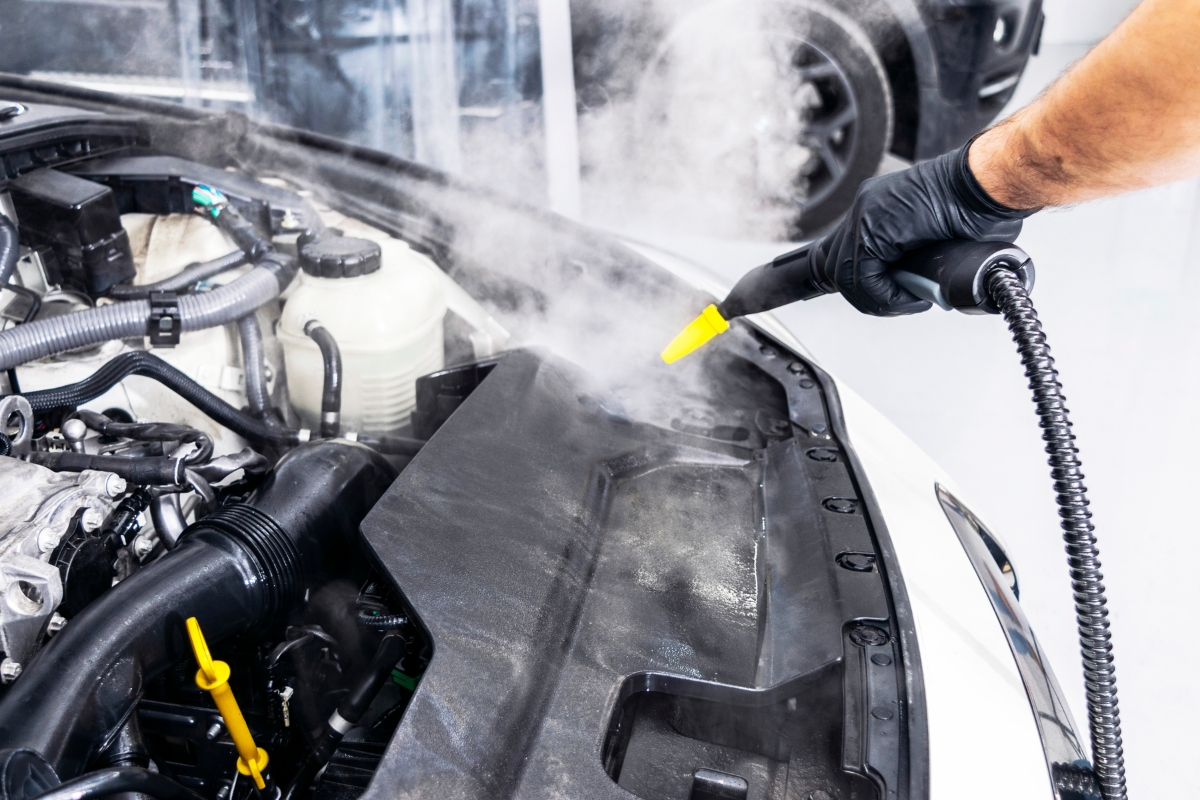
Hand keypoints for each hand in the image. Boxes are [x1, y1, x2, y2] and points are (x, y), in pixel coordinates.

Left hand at [812, 141, 1034, 315]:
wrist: (992, 185)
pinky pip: (863, 277)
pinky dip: (887, 297)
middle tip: (902, 304)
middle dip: (867, 296)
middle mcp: (865, 207)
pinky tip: (915, 298)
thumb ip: (916, 259)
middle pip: (837, 267)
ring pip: (845, 276)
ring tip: (912, 302)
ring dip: (879, 300)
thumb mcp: (937, 238)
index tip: (890, 298)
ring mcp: (865, 213)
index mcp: (877, 208)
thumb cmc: (981, 207)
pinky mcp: (873, 226)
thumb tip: (917, 288)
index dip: (862, 286)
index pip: (844, 255)